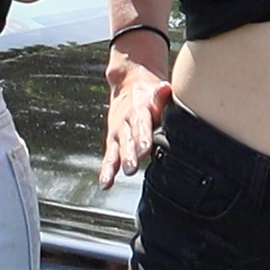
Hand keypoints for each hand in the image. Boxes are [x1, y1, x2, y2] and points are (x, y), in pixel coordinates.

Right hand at [97, 40, 173, 188]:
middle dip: (128, 155)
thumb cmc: (148, 94)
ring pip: (115, 151)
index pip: (141, 125)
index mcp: (138, 110)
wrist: (128, 84)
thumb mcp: (154, 90)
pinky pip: (109, 158)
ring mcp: (117, 134)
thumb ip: (160, 95)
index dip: (143, 138)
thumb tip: (165, 88)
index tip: (145, 150)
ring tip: (109, 180)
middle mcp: (125, 123)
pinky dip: (106, 171)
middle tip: (131, 169)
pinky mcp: (113, 142)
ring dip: (114, 166)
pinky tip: (105, 184)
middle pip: (127, 141)